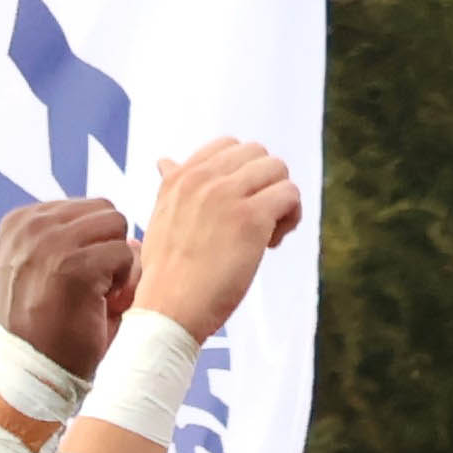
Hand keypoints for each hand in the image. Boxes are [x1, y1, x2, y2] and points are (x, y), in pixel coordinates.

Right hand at [0, 193, 136, 379]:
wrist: (34, 371)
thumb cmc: (48, 329)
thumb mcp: (53, 276)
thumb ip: (87, 248)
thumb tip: (135, 239)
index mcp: (20, 222)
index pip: (86, 208)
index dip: (98, 244)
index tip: (82, 278)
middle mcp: (29, 225)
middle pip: (105, 211)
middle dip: (112, 247)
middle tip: (100, 287)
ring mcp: (48, 242)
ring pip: (116, 227)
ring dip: (119, 262)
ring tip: (100, 295)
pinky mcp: (73, 264)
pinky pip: (125, 254)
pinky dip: (125, 281)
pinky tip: (104, 304)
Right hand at [133, 136, 302, 336]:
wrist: (168, 306)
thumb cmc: (167, 271)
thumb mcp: (161, 217)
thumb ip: (171, 187)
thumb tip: (165, 161)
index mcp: (181, 175)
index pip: (229, 146)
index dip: (244, 174)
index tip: (236, 206)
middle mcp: (202, 178)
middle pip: (260, 155)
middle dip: (266, 185)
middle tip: (256, 222)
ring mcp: (227, 195)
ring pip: (279, 171)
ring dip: (282, 201)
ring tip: (266, 235)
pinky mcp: (251, 218)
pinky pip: (291, 194)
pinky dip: (292, 217)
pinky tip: (272, 243)